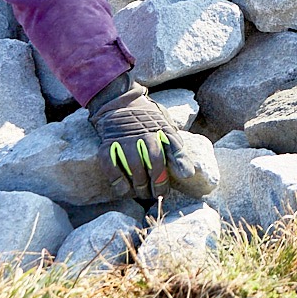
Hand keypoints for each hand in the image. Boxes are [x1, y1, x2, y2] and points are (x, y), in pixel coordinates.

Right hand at [88, 75, 213, 200]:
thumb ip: (176, 149)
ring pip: (134, 166)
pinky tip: (123, 190)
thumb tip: (189, 174)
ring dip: (139, 185)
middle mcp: (144, 134)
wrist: (122, 102)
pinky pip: (111, 165)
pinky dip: (117, 181)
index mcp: (162, 128)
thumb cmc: (149, 120)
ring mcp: (125, 139)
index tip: (186, 176)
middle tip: (158, 195)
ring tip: (143, 194)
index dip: (180, 161)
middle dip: (158, 182)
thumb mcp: (167, 127)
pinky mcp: (107, 144)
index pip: (174, 145)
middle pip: (154, 161)